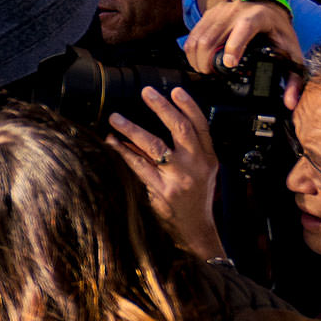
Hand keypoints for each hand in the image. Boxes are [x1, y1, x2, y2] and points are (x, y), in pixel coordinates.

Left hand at [107, 86, 225, 262]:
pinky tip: (112, 142)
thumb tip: (160, 123)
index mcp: (208, 158)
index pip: (201, 125)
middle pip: (180, 129)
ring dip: (132, 129)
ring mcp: (179, 178)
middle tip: (146, 92)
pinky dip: (124, 152)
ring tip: (116, 118)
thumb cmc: (196, 198)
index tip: (175, 90)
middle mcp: (196, 165)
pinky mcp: (162, 191)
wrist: (196, 230)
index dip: (189, 105)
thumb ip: (187, 149)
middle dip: (162, 108)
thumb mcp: (201, 171)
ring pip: (154, 146)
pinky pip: (139, 166)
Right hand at [185, 0, 301, 74]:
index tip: (229, 65)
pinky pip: (192, 35)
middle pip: (212, 37)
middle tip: (212, 77)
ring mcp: (219, 11)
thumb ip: (293, 79)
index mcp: (259, 17)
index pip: (244, 28)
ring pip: (198, 38)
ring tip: (204, 72)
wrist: (265, 8)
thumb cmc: (277, 32)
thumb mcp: (291, 52)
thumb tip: (290, 103)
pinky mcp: (208, 14)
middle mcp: (236, 11)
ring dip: (197, 59)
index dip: (234, 46)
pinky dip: (191, 52)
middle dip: (207, 62)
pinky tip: (198, 62)